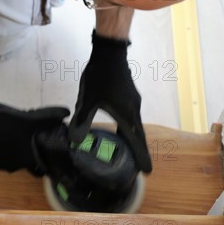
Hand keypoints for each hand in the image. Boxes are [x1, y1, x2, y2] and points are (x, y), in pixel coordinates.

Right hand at [0, 91, 69, 173]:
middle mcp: (13, 166)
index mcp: (25, 159)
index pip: (40, 170)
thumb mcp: (30, 118)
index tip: (46, 156)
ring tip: (10, 137)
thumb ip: (49, 116)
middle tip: (27, 141)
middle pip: (24, 163)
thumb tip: (66, 112)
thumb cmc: (5, 124)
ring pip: (9, 161)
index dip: (45, 164)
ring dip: (11, 152)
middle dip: (27, 154)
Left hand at [69, 30, 151, 172]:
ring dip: (134, 140)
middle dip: (139, 152)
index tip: (147, 172)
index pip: (136, 141)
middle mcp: (134, 110)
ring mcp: (133, 102)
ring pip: (135, 126)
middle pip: (138, 135)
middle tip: (140, 167)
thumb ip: (82, 120)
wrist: (110, 53)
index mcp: (127, 114)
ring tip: (130, 152)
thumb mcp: (87, 101)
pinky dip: (129, 128)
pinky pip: (131, 117)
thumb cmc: (99, 77)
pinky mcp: (129, 95)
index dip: (141, 157)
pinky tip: (121, 130)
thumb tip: (76, 140)